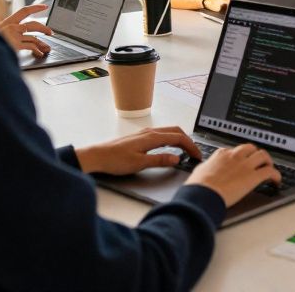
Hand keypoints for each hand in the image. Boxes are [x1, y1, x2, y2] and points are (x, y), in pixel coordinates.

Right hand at [0, 4, 53, 56]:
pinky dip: (37, 50)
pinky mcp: (15, 44)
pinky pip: (31, 46)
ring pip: (34, 37)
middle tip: (50, 32)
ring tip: (46, 47)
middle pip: (33, 24)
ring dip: (42, 43)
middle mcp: (11, 26)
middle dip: (44, 28)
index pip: (24, 11)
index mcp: (7, 21)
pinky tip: (39, 53)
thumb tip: (18, 32)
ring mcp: (13, 35)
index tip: (44, 7)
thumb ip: (4, 29)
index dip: (35, 8)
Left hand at [75, 126, 200, 174]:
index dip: (191, 147)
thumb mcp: (139, 163)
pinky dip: (171, 139)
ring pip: (169, 131)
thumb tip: (176, 158)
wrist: (97, 156)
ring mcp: (145, 133)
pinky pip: (161, 134)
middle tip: (195, 153)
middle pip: (176, 131)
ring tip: (186, 150)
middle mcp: (150, 132)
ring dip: (180, 139)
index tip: (197, 156)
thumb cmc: (115, 160)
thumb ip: (159, 160)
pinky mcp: (140, 137)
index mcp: (152, 137)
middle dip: (188, 141)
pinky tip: (169, 147)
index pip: (178, 138)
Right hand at [187, 142, 280, 207]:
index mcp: (221, 154)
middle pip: (251, 148)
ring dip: (268, 162)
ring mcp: (245, 165)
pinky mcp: (253, 177)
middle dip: (255, 154)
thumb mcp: (199, 171)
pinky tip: (276, 181)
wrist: (203, 194)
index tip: (242, 161)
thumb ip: (206, 168)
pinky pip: (270, 172)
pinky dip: (276, 175)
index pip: (235, 150)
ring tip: (269, 168)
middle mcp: (235, 156)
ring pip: (263, 155)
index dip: (240, 156)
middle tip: (258, 163)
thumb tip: (205, 169)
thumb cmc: (198, 186)